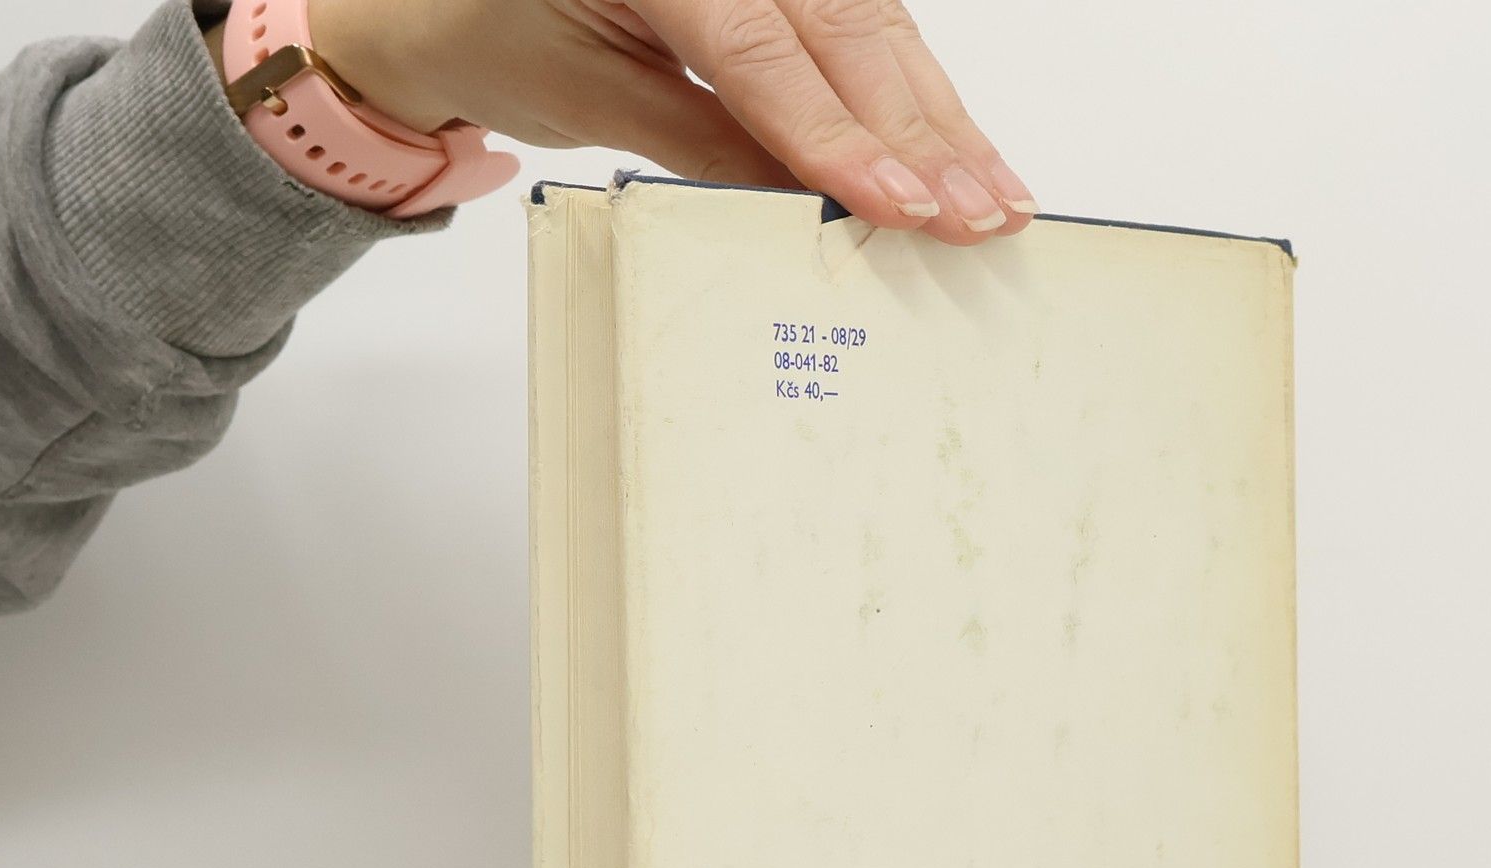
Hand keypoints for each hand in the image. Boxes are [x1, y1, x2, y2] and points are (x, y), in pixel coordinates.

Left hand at [305, 0, 1035, 243]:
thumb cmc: (493, 30)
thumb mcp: (586, 95)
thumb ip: (700, 144)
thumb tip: (810, 208)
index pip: (762, 49)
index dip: (837, 135)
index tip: (900, 206)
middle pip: (844, 29)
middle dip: (922, 133)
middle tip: (984, 216)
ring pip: (873, 27)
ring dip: (941, 121)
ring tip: (996, 199)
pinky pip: (859, 30)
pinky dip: (912, 97)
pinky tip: (960, 154)